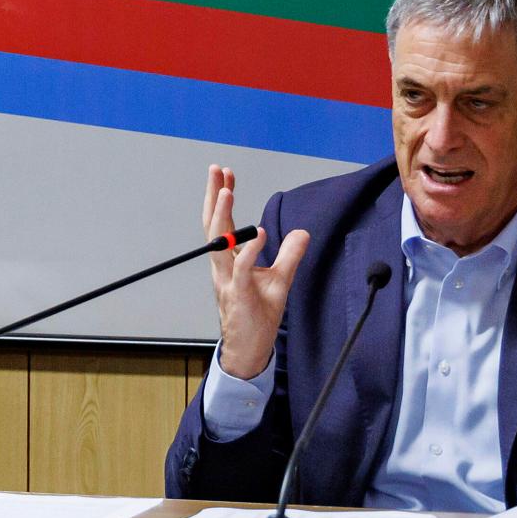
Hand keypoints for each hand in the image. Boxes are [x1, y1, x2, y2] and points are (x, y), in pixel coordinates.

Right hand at [204, 164, 308, 380]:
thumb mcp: (280, 279)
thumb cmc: (258, 315)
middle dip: (214, 196)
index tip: (224, 174)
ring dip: (222, 216)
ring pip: (220, 242)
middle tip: (216, 170)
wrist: (250, 347)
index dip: (221, 198)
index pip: (222, 223)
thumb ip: (290, 255)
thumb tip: (303, 233)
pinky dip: (250, 249)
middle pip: (213, 225)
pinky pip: (242, 268)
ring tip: (227, 192)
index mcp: (229, 260)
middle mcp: (223, 266)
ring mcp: (229, 279)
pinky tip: (260, 231)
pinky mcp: (240, 293)